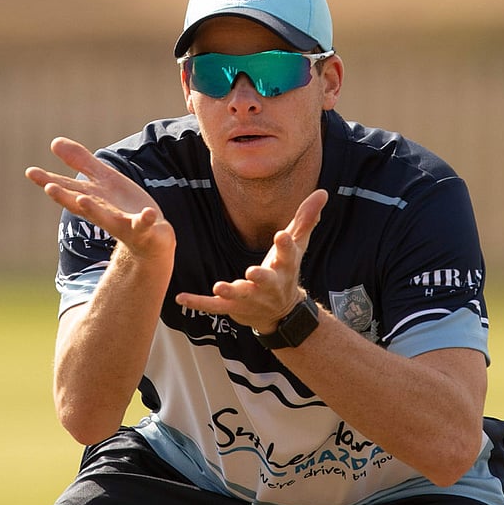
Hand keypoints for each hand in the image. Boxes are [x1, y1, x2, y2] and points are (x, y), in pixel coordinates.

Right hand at [26, 137, 174, 261]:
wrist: (150, 239)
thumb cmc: (122, 208)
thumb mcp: (103, 180)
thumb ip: (81, 162)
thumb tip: (54, 142)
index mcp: (92, 199)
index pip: (67, 189)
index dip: (49, 180)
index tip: (30, 172)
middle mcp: (102, 213)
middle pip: (80, 204)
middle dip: (65, 197)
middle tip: (49, 187)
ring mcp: (122, 223)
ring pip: (106, 218)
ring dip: (94, 210)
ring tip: (82, 200)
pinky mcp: (143, 229)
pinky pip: (144, 224)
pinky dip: (145, 219)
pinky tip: (148, 212)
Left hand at [175, 189, 328, 331]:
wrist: (281, 312)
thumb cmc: (286, 271)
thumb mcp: (298, 245)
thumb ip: (306, 219)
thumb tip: (323, 192)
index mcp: (285, 266)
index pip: (287, 254)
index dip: (285, 245)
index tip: (281, 235)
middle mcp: (269, 283)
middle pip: (266, 279)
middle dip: (260, 276)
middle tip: (252, 272)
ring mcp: (250, 297)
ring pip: (240, 295)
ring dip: (230, 291)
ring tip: (219, 286)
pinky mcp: (232, 307)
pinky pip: (213, 306)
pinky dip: (198, 302)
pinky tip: (181, 298)